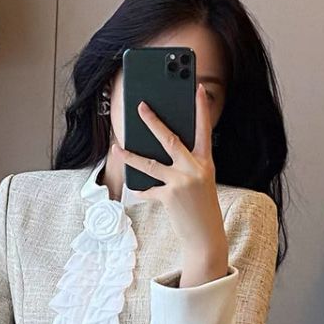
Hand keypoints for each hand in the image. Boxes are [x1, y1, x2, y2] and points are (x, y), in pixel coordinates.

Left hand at [111, 82, 228, 279]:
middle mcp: (194, 169)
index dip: (201, 108)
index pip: (204, 129)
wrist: (205, 236)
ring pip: (150, 164)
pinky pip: (149, 189)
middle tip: (141, 107)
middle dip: (153, 121)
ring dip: (131, 156)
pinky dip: (143, 190)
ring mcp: (181, 182)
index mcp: (206, 162)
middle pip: (170, 139)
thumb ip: (185, 164)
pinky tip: (138, 190)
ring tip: (117, 148)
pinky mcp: (168, 196)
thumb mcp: (201, 182)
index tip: (197, 87)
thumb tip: (158, 151)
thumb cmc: (202, 206)